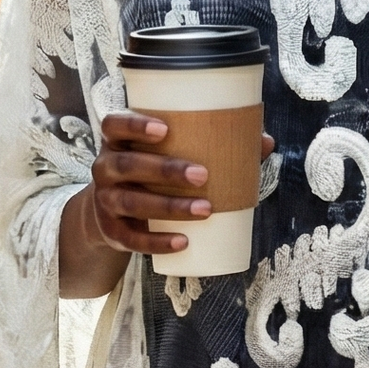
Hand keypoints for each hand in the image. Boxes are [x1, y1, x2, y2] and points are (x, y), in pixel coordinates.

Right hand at [59, 114, 274, 297]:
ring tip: (205, 209)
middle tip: (203, 175)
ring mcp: (104, 201)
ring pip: (131, 202)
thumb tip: (264, 141)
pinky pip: (132, 239)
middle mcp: (105, 167)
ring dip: (169, 206)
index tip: (164, 128)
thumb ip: (212, 143)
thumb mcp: (168, 154)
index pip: (114, 125)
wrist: (110, 214)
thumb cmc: (152, 174)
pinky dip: (157, 242)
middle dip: (164, 169)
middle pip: (127, 165)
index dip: (134, 125)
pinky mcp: (112, 231)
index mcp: (118, 141)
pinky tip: (183, 242)